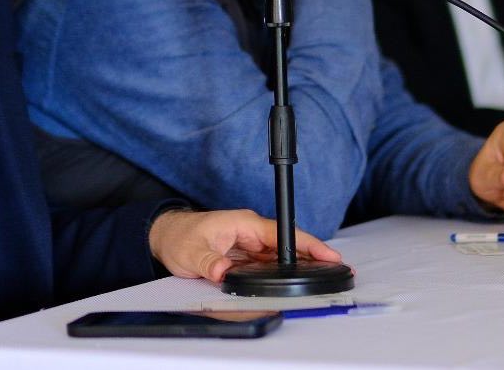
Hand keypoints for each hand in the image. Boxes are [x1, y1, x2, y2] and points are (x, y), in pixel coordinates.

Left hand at [148, 208, 342, 283]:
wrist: (167, 236)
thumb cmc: (180, 238)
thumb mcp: (191, 253)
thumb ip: (208, 263)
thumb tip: (222, 271)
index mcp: (244, 224)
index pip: (282, 233)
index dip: (307, 244)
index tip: (327, 254)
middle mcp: (251, 232)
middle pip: (289, 244)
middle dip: (312, 256)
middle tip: (336, 270)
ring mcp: (250, 243)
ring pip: (282, 255)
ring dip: (301, 265)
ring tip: (322, 277)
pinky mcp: (247, 255)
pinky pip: (271, 263)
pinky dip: (285, 271)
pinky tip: (297, 280)